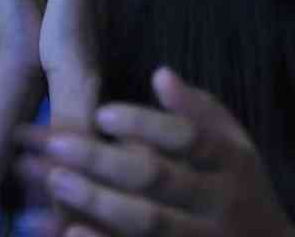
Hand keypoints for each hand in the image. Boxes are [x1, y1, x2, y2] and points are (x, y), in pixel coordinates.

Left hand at [15, 68, 294, 236]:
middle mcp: (218, 203)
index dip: (144, 124)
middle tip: (55, 144)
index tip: (101, 113)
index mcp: (231, 162)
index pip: (188, 138)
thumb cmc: (240, 187)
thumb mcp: (233, 144)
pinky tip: (68, 232)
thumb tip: (160, 74)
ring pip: (146, 223)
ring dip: (96, 202)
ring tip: (54, 181)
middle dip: (103, 160)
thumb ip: (197, 110)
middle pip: (157, 180)